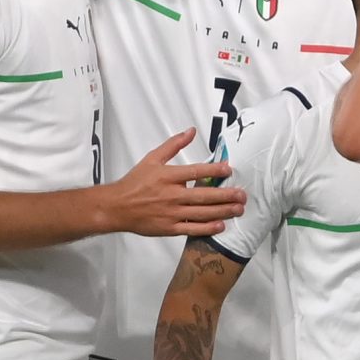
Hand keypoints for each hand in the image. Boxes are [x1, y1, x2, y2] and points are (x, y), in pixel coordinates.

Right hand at [101, 130, 245, 235]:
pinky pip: (192, 229)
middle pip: (204, 195)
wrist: (117, 207)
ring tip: (239, 209)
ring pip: (202, 213)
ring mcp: (171, 213)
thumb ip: (173, 145)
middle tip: (242, 195)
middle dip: (226, 195)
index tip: (229, 169)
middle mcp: (171, 195)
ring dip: (223, 211)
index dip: (214, 170)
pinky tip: (221, 225)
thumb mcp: (152, 158)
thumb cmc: (135, 182)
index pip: (196, 172)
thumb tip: (191, 131)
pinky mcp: (169, 228)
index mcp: (168, 176)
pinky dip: (207, 228)